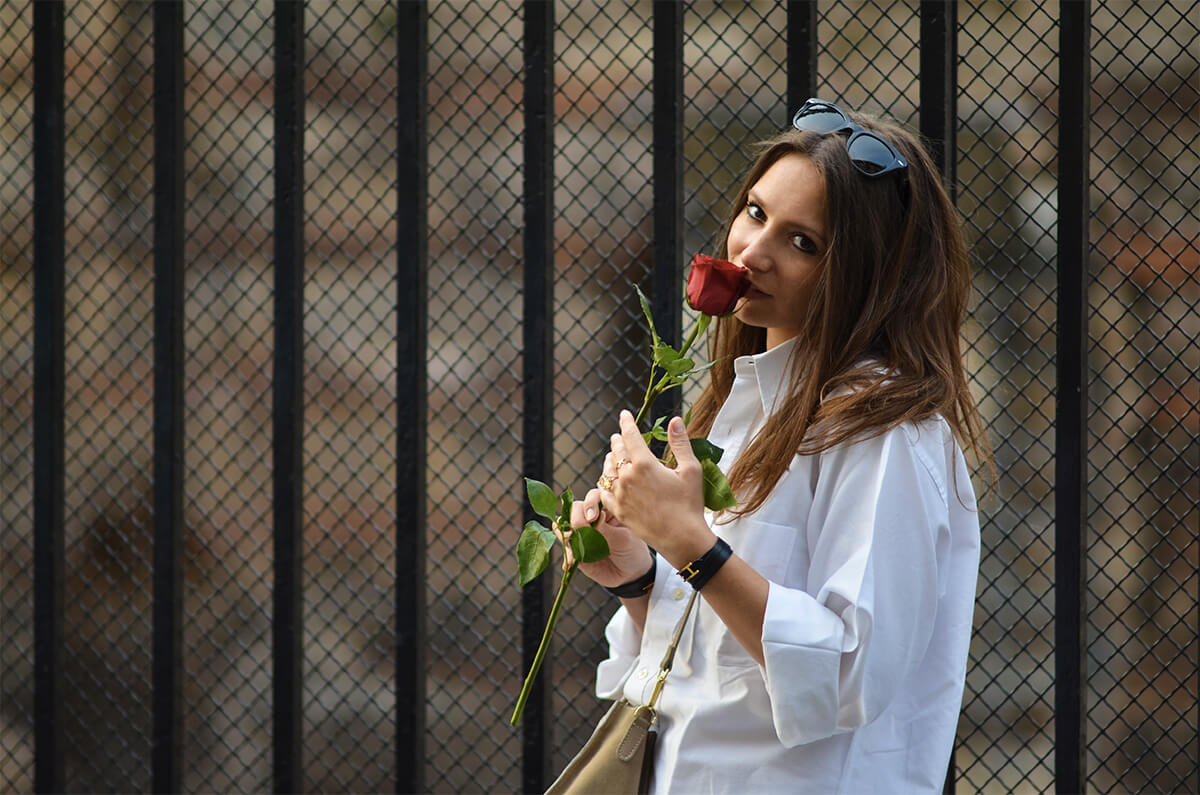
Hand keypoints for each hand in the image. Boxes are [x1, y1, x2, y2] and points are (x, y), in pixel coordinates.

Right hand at [558, 487, 650, 588]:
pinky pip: (565, 547)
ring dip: (566, 533)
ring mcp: (582, 532)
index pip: (594, 497)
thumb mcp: (623, 539)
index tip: (593, 517)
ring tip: (572, 543)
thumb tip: (591, 517)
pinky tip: (571, 562)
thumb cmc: (633, 551)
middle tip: (581, 530)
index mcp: (607, 509)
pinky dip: (566, 554)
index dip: (590, 504)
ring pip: (564, 525)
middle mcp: (592, 517)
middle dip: (575, 518)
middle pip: (575, 508)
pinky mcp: (576, 549)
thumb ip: (606, 529)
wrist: (631, 574)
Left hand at [598, 411, 715, 567]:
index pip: (630, 436)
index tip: (624, 414)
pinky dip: (604, 482)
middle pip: (617, 452)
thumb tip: (675, 420)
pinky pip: (603, 492)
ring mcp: (620, 495)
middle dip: (618, 441)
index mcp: (644, 464)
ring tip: (612, 455)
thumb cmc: (690, 504)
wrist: (682, 538)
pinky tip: (606, 480)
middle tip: (618, 436)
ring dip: (609, 460)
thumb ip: (680, 443)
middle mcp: (627, 477)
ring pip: (608, 471)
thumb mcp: (691, 470)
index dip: (627, 423)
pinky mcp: (618, 511)